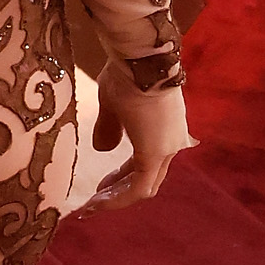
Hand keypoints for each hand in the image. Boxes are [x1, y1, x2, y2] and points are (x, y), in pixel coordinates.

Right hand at [86, 59, 189, 208]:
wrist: (140, 59)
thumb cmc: (126, 73)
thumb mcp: (112, 103)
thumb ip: (109, 128)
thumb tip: (103, 149)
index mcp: (164, 128)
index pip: (145, 162)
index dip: (122, 177)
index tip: (101, 185)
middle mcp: (171, 141)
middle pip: (146, 178)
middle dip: (118, 191)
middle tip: (95, 200)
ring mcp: (166, 147)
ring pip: (143, 185)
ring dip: (117, 197)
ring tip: (92, 205)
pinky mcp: (156, 153)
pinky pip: (138, 187)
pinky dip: (118, 198)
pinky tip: (98, 203)